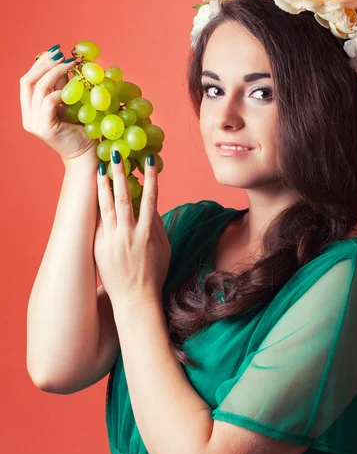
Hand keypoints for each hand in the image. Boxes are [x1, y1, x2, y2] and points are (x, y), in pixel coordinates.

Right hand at [20, 48, 98, 161]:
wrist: (86, 155)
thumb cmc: (80, 129)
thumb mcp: (69, 102)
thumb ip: (62, 85)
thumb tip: (63, 61)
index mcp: (30, 109)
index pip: (27, 80)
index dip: (39, 63)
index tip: (55, 51)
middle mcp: (28, 116)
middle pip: (27, 81)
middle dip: (44, 65)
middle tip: (62, 55)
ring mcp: (34, 123)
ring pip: (38, 88)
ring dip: (55, 73)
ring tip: (71, 65)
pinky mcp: (45, 128)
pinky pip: (48, 102)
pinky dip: (61, 91)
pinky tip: (73, 89)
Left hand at [94, 152, 170, 307]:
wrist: (135, 299)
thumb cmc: (153, 273)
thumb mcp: (163, 248)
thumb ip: (157, 225)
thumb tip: (151, 205)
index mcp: (148, 232)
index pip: (150, 198)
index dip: (150, 178)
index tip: (148, 160)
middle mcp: (129, 233)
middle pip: (123, 197)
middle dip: (120, 173)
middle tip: (116, 154)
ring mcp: (112, 240)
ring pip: (106, 206)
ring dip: (103, 185)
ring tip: (100, 168)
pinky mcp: (99, 246)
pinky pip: (99, 221)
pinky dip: (98, 205)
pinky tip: (95, 192)